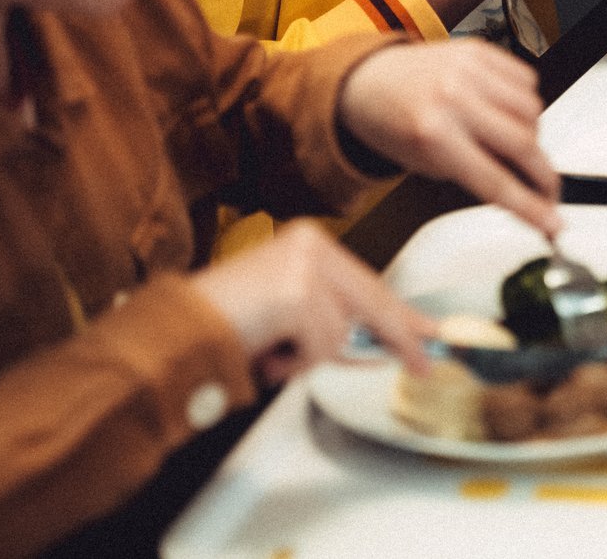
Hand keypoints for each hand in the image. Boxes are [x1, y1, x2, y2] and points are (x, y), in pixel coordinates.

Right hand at [192, 218, 434, 384]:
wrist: (178, 328)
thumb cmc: (225, 321)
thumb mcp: (290, 310)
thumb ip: (333, 316)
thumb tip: (381, 342)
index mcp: (310, 243)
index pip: (371, 282)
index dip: (403, 313)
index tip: (428, 330)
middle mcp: (311, 247)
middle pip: (374, 302)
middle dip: (400, 339)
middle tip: (424, 363)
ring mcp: (304, 268)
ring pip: (342, 335)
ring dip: (311, 359)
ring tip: (276, 354)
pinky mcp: (297, 294)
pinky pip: (320, 348)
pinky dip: (296, 364)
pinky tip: (270, 355)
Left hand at [337, 39, 561, 234]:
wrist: (369, 80)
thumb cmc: (394, 126)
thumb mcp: (429, 165)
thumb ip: (477, 176)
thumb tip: (526, 191)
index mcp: (433, 133)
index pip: (495, 181)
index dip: (530, 207)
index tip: (552, 223)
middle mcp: (453, 97)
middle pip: (524, 144)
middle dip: (544, 176)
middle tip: (548, 191)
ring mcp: (468, 69)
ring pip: (534, 110)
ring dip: (533, 135)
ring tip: (512, 142)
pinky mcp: (479, 50)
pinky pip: (528, 80)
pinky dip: (526, 102)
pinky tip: (506, 111)